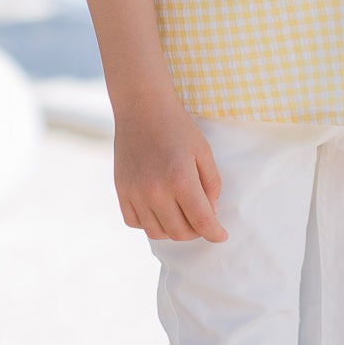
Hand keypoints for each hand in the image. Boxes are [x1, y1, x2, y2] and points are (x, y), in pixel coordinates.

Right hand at [112, 91, 226, 241]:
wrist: (142, 108)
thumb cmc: (178, 127)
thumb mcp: (204, 152)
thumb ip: (211, 185)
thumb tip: (210, 213)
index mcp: (181, 180)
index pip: (202, 222)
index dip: (215, 233)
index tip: (221, 236)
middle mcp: (156, 191)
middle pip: (180, 232)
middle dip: (196, 232)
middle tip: (202, 220)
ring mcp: (135, 193)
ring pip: (157, 232)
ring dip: (174, 230)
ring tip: (181, 215)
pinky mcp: (121, 191)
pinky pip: (135, 222)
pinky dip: (150, 223)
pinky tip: (159, 210)